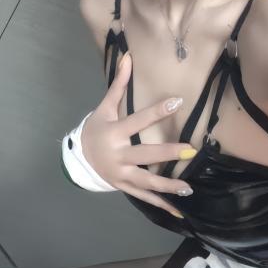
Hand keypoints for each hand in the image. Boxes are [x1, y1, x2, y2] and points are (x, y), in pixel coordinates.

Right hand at [81, 52, 194, 216]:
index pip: (138, 120)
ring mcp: (121, 174)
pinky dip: (161, 204)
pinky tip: (179, 210)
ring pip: (146, 182)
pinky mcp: (124, 187)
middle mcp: (118, 155)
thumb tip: (128, 56)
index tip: (178, 101)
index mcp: (114, 133)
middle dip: (167, 154)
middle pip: (144, 155)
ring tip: (188, 188)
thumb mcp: (105, 107)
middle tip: (190, 150)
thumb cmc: (96, 129)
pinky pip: (144, 197)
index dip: (157, 111)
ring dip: (168, 186)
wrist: (78, 158)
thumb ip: (118, 84)